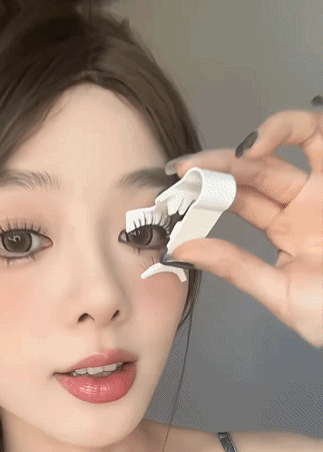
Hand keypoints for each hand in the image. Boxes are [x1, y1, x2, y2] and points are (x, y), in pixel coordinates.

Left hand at [167, 108, 322, 347]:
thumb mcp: (279, 293)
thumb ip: (235, 268)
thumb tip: (180, 249)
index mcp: (285, 230)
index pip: (239, 200)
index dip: (206, 192)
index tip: (173, 191)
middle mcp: (302, 203)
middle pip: (255, 171)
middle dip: (217, 166)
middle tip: (184, 169)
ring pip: (289, 145)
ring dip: (255, 141)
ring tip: (226, 155)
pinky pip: (320, 139)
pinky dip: (292, 129)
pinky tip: (260, 144)